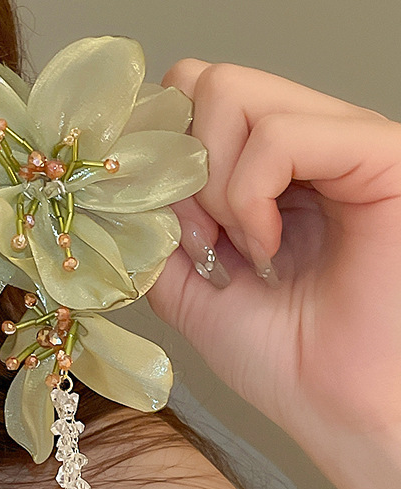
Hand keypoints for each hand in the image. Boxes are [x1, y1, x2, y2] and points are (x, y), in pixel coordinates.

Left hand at [148, 60, 400, 463]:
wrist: (337, 406)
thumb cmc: (278, 354)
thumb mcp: (184, 286)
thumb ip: (149, 229)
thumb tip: (113, 184)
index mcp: (259, 166)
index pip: (184, 98)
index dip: (151, 154)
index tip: (154, 223)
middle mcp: (300, 141)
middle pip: (201, 82)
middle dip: (177, 167)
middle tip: (200, 242)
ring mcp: (339, 140)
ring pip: (229, 92)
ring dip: (211, 188)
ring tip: (241, 251)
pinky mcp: (378, 153)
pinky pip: (280, 134)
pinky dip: (250, 196)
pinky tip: (267, 247)